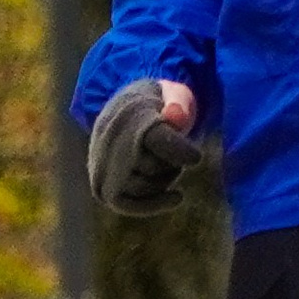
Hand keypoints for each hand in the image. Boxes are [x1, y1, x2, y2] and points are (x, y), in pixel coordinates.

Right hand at [87, 77, 201, 217]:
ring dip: (163, 180)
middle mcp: (109, 141)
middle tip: (179, 156)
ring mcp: (101, 165)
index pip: (154, 139)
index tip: (197, 158)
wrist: (123, 112)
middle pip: (150, 167)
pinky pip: (125, 204)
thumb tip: (177, 116)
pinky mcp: (102, 186)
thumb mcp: (173, 94)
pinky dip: (152, 205)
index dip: (178, 150)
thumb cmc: (157, 104)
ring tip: (169, 164)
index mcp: (129, 115)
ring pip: (140, 187)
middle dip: (170, 164)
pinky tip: (178, 198)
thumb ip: (179, 103)